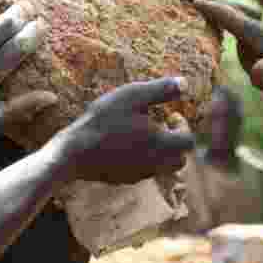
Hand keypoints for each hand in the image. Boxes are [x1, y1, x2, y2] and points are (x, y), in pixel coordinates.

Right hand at [56, 78, 194, 183]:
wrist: (73, 153)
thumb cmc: (103, 121)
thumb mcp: (132, 96)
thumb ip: (161, 90)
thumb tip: (186, 82)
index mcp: (162, 143)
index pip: (189, 141)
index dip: (184, 126)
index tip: (171, 114)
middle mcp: (155, 163)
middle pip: (180, 159)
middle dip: (175, 143)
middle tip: (160, 126)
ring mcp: (139, 174)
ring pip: (162, 168)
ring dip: (160, 152)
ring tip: (141, 135)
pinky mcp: (124, 180)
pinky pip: (142, 172)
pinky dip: (142, 160)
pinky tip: (124, 146)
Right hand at [176, 0, 262, 115]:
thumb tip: (259, 65)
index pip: (240, 24)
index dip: (218, 12)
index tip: (197, 2)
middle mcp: (261, 32)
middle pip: (230, 10)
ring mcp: (255, 35)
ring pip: (227, 14)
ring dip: (205, 0)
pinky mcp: (250, 42)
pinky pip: (227, 24)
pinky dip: (211, 13)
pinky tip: (196, 9)